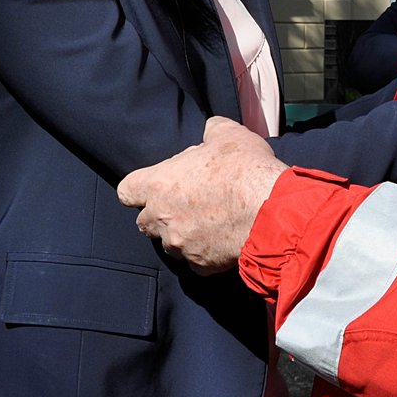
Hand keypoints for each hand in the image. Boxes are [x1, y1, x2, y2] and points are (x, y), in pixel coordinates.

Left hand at [117, 117, 286, 274]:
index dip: (139, 189)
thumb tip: (209, 132)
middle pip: (144, 222)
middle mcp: (162, 217)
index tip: (154, 187)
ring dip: (181, 235)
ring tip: (206, 224)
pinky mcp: (200, 264)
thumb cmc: (245, 168)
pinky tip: (221, 241)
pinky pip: (194, 263)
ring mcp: (180, 244)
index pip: (126, 191)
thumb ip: (210, 131)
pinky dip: (204, 254)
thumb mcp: (228, 134)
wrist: (270, 210)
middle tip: (186, 205)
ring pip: (169, 244)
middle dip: (160, 215)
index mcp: (159, 184)